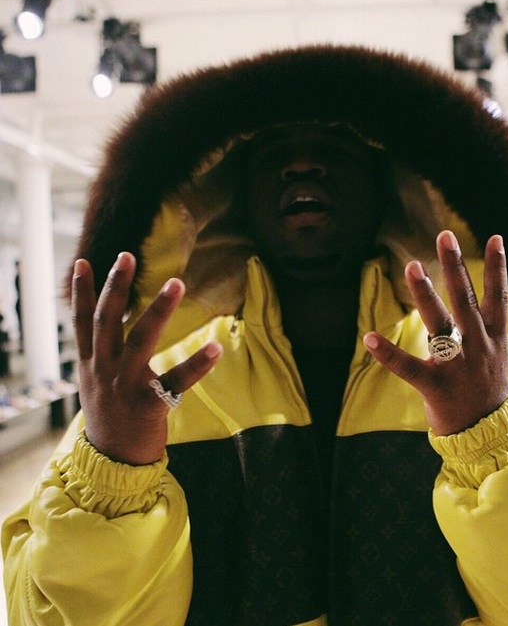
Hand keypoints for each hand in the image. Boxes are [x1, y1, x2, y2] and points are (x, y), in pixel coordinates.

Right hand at [72, 252, 221, 464]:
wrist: (111, 462)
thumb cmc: (110, 414)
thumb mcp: (94, 381)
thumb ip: (99, 353)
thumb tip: (102, 326)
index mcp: (89, 362)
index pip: (81, 321)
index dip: (80, 291)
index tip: (83, 261)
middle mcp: (103, 369)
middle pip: (107, 320)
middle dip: (116, 287)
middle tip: (127, 256)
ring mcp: (124, 386)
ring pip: (139, 340)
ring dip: (158, 309)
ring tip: (175, 282)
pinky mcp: (148, 404)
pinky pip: (176, 381)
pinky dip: (197, 364)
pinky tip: (216, 346)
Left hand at [363, 231, 507, 435]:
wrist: (490, 434)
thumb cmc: (489, 390)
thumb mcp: (500, 356)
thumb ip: (491, 329)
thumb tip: (493, 302)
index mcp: (495, 338)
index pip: (498, 296)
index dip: (498, 267)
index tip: (496, 237)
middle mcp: (478, 345)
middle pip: (466, 299)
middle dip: (455, 266)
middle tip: (444, 236)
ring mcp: (457, 365)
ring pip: (441, 323)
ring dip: (426, 293)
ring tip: (412, 266)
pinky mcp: (435, 385)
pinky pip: (408, 367)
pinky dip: (387, 353)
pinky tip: (369, 337)